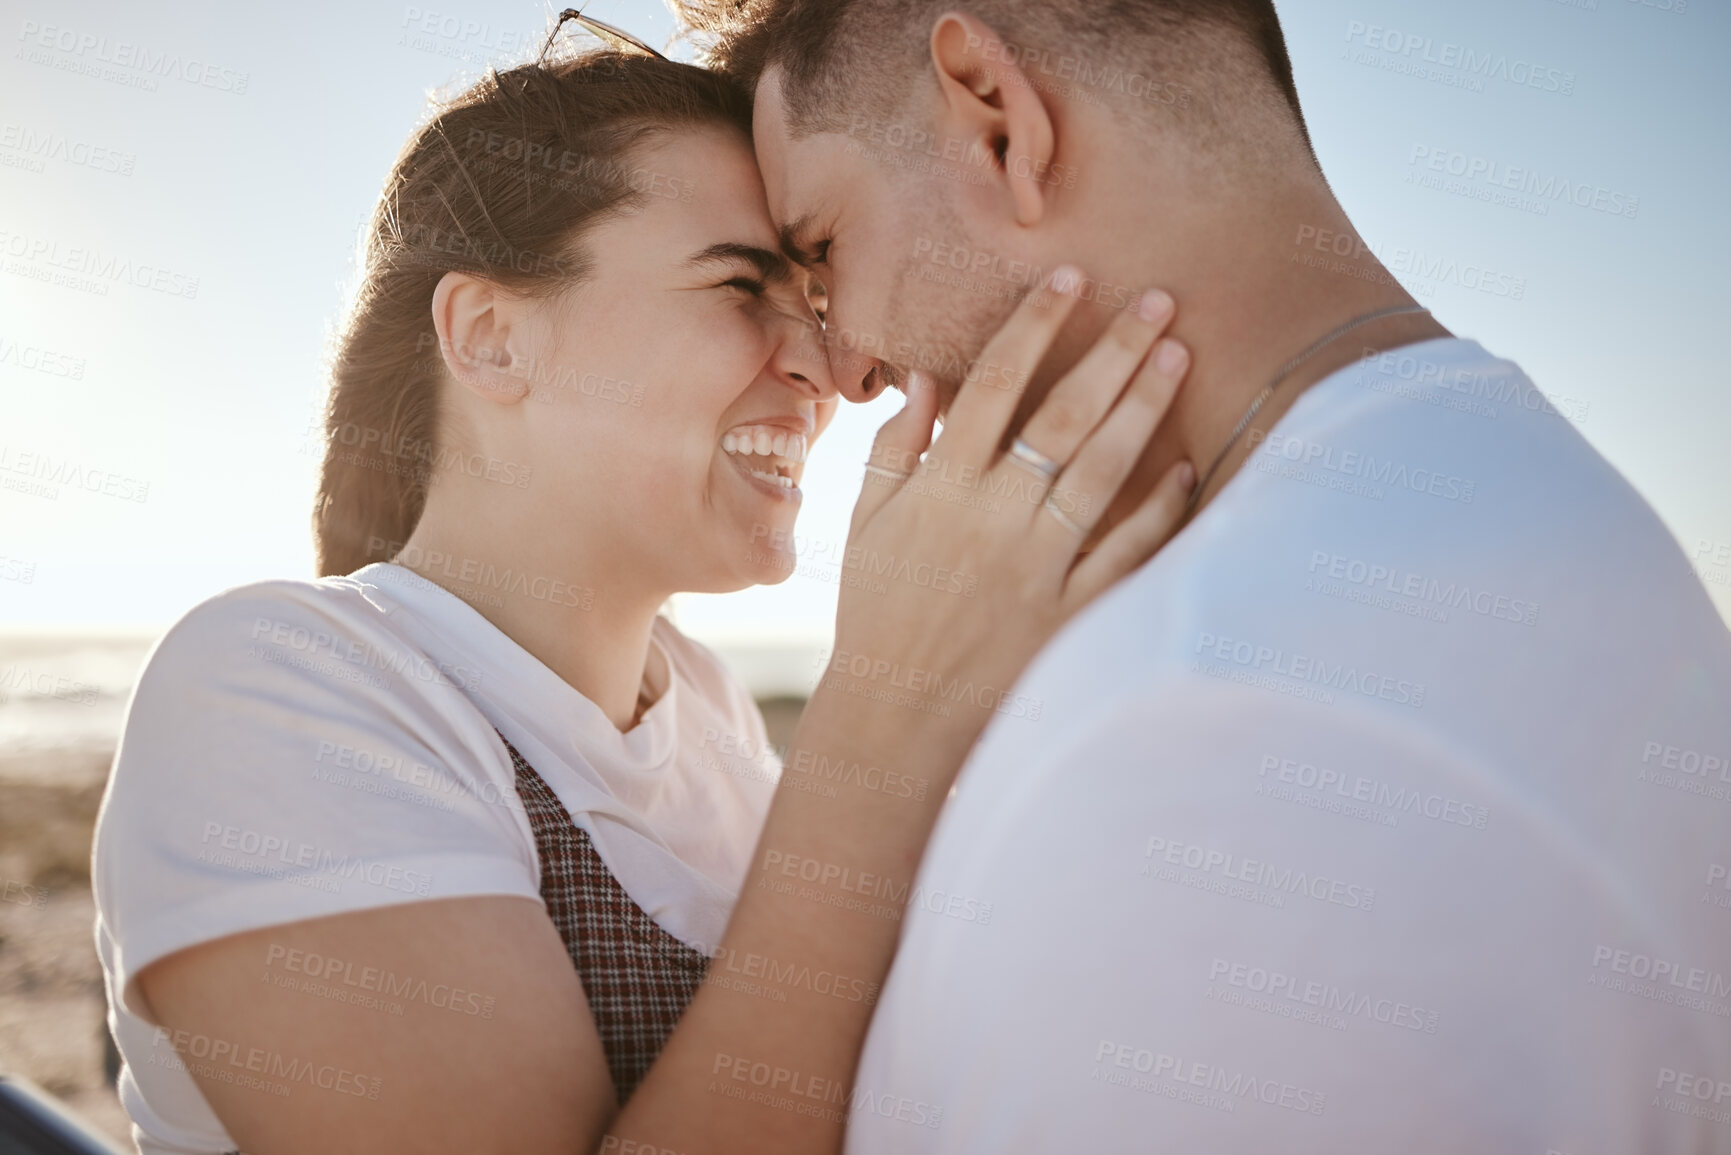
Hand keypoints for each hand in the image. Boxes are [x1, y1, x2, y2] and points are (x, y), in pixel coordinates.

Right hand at [824, 267, 1193, 742]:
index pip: (994, 384)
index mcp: (941, 488)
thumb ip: (896, 448)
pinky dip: (1156, 512)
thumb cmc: (878, 611)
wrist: (899, 716)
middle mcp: (992, 519)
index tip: (1071, 277)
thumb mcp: (866, 524)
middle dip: (1112, 351)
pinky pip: (1122, 553)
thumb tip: (928, 375)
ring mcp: (1036, 567)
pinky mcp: (1070, 614)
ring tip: (1178, 355)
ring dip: (1142, 411)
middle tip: (1160, 299)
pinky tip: (1185, 471)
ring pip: (1101, 474)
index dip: (1035, 325)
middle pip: (1062, 417)